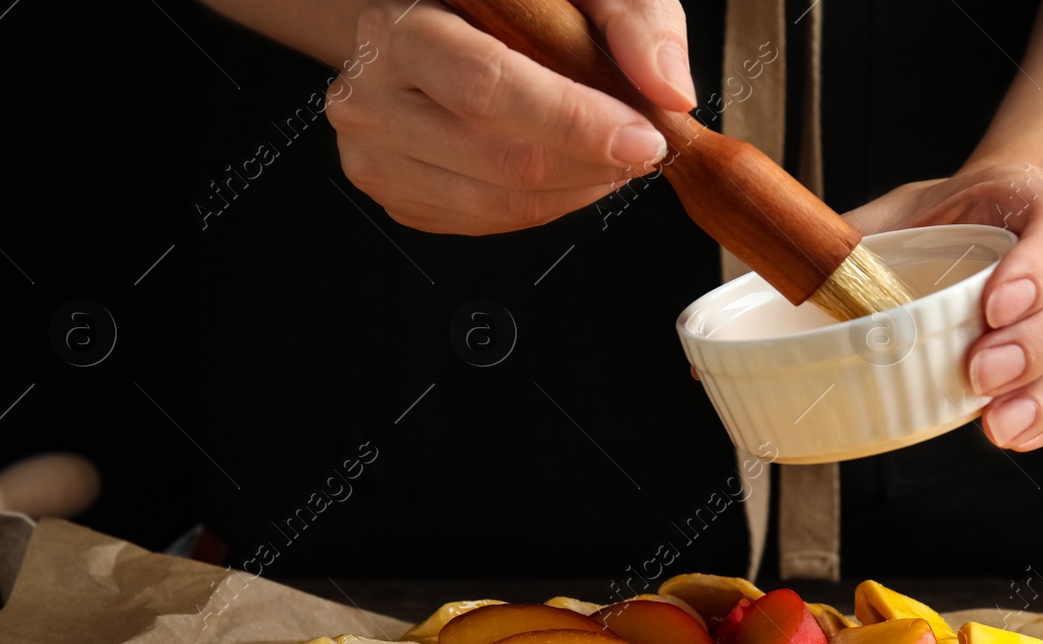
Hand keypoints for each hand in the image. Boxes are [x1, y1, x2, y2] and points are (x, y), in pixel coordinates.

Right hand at [328, 0, 694, 234]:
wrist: (428, 21)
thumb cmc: (504, 4)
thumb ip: (632, 19)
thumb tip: (669, 88)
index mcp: (403, 26)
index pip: (490, 88)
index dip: (575, 123)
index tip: (643, 136)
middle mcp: (373, 93)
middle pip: (500, 160)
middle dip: (591, 165)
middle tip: (642, 149)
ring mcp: (375, 153)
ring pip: (497, 204)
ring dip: (576, 192)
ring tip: (612, 159)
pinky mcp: (395, 194)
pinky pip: (485, 223)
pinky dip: (545, 206)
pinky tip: (568, 171)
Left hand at [844, 163, 1042, 450]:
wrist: (1016, 219)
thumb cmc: (960, 218)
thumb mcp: (909, 210)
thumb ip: (857, 237)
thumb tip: (785, 270)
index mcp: (1041, 206)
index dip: (1033, 270)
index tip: (991, 306)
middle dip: (1036, 345)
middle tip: (981, 374)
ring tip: (999, 424)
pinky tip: (1017, 434)